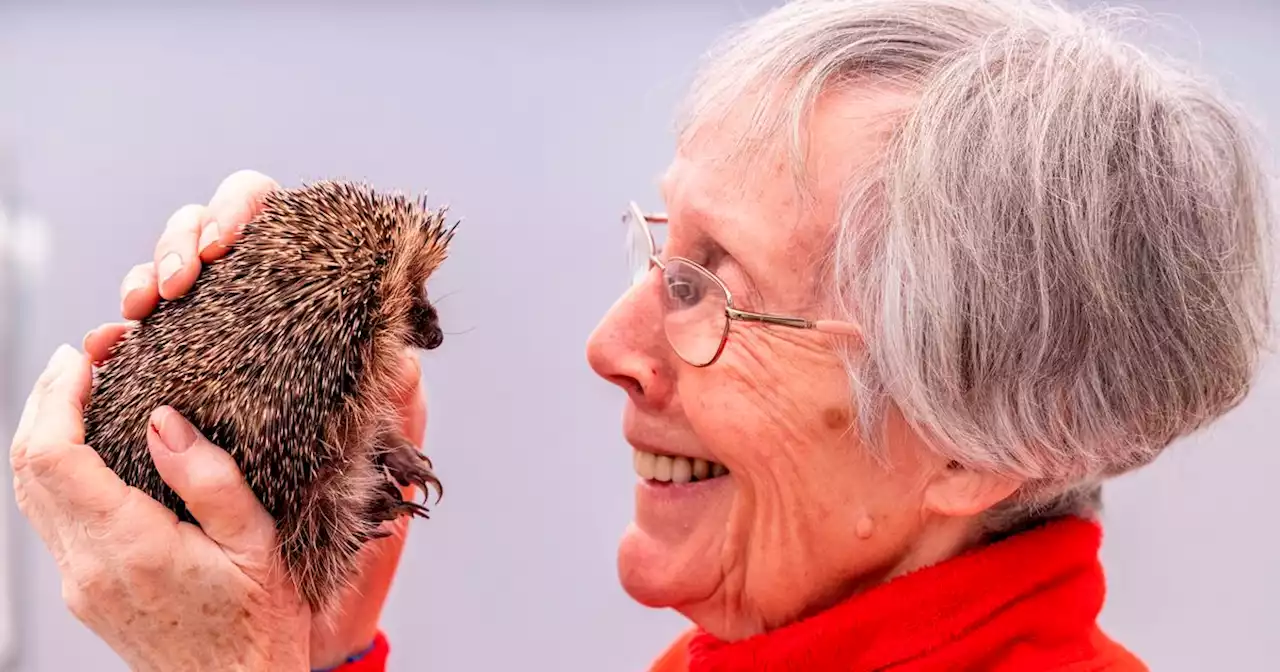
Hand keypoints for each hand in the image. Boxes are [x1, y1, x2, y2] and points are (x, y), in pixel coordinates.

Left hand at [10, 345, 310, 670]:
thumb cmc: (259, 624)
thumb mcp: (257, 543)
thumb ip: (208, 478)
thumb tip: (163, 419)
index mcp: (130, 547)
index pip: (54, 457)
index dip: (57, 396)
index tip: (85, 357)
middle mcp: (89, 567)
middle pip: (27, 469)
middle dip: (43, 402)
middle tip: (80, 359)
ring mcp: (80, 581)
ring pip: (29, 493)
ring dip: (44, 433)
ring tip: (80, 390)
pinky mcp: (85, 589)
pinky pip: (50, 516)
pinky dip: (56, 468)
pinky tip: (90, 447)